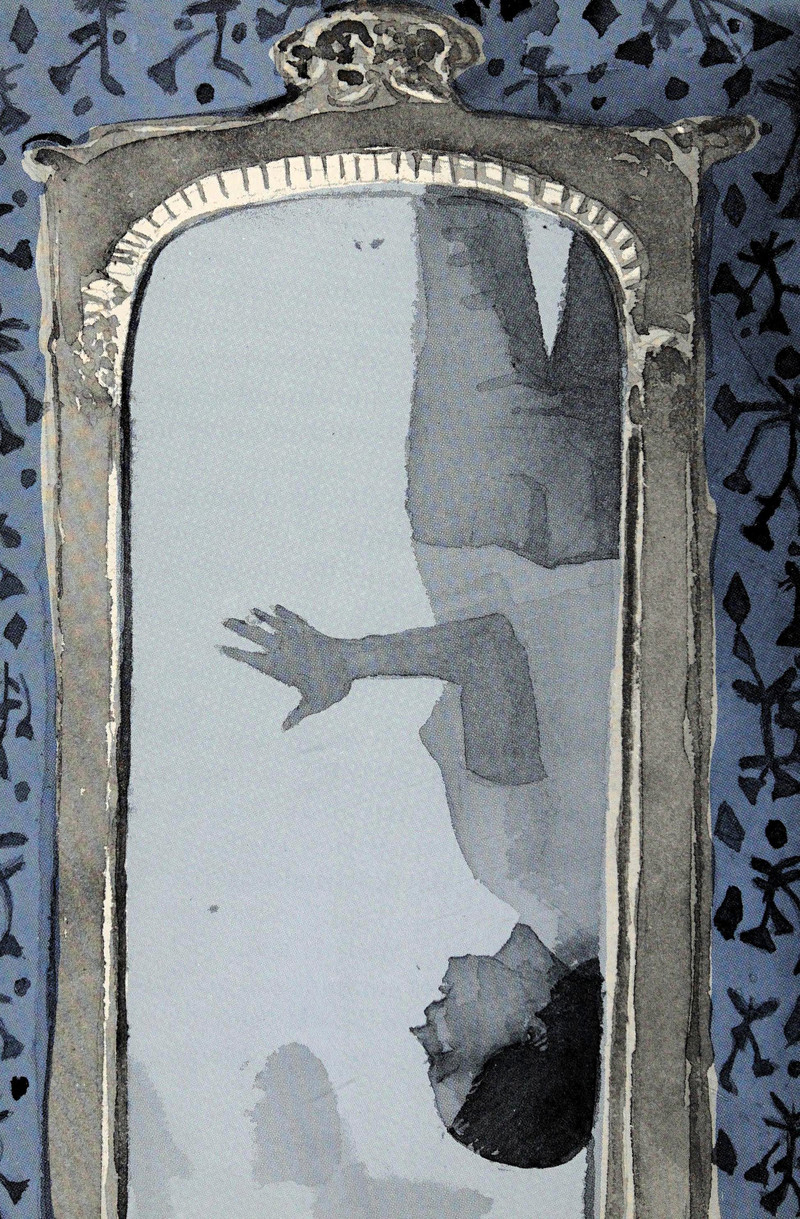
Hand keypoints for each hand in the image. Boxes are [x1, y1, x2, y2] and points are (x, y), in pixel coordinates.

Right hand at [221, 605, 352, 729]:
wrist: (352, 660)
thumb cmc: (333, 685)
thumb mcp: (314, 704)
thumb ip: (297, 715)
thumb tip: (282, 730)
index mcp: (279, 667)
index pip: (250, 659)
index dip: (233, 653)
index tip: (218, 646)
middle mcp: (283, 648)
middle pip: (255, 635)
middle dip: (238, 628)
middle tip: (222, 620)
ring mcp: (295, 636)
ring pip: (271, 622)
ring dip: (258, 615)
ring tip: (247, 609)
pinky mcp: (308, 629)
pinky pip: (291, 617)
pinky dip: (282, 612)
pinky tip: (274, 606)